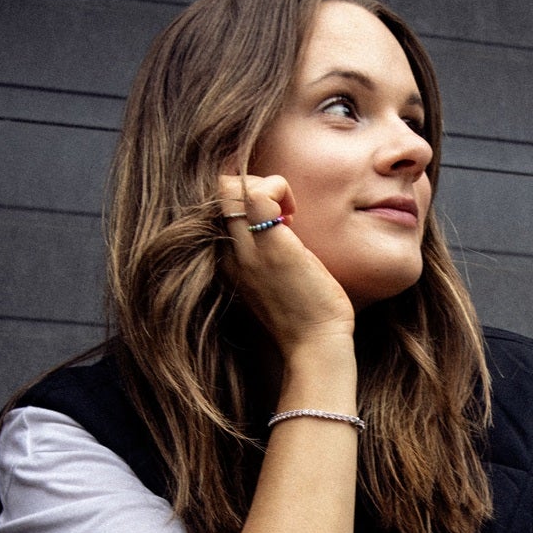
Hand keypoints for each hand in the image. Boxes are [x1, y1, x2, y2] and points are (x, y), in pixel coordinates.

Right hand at [217, 170, 354, 355]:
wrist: (314, 347)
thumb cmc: (304, 315)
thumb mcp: (272, 280)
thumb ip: (266, 253)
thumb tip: (283, 221)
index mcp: (228, 262)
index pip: (218, 208)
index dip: (246, 199)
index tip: (277, 220)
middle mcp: (229, 254)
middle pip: (220, 192)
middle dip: (254, 185)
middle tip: (283, 211)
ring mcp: (248, 251)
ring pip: (232, 188)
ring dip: (266, 186)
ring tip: (288, 214)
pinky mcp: (272, 248)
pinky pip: (260, 196)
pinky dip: (279, 189)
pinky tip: (294, 215)